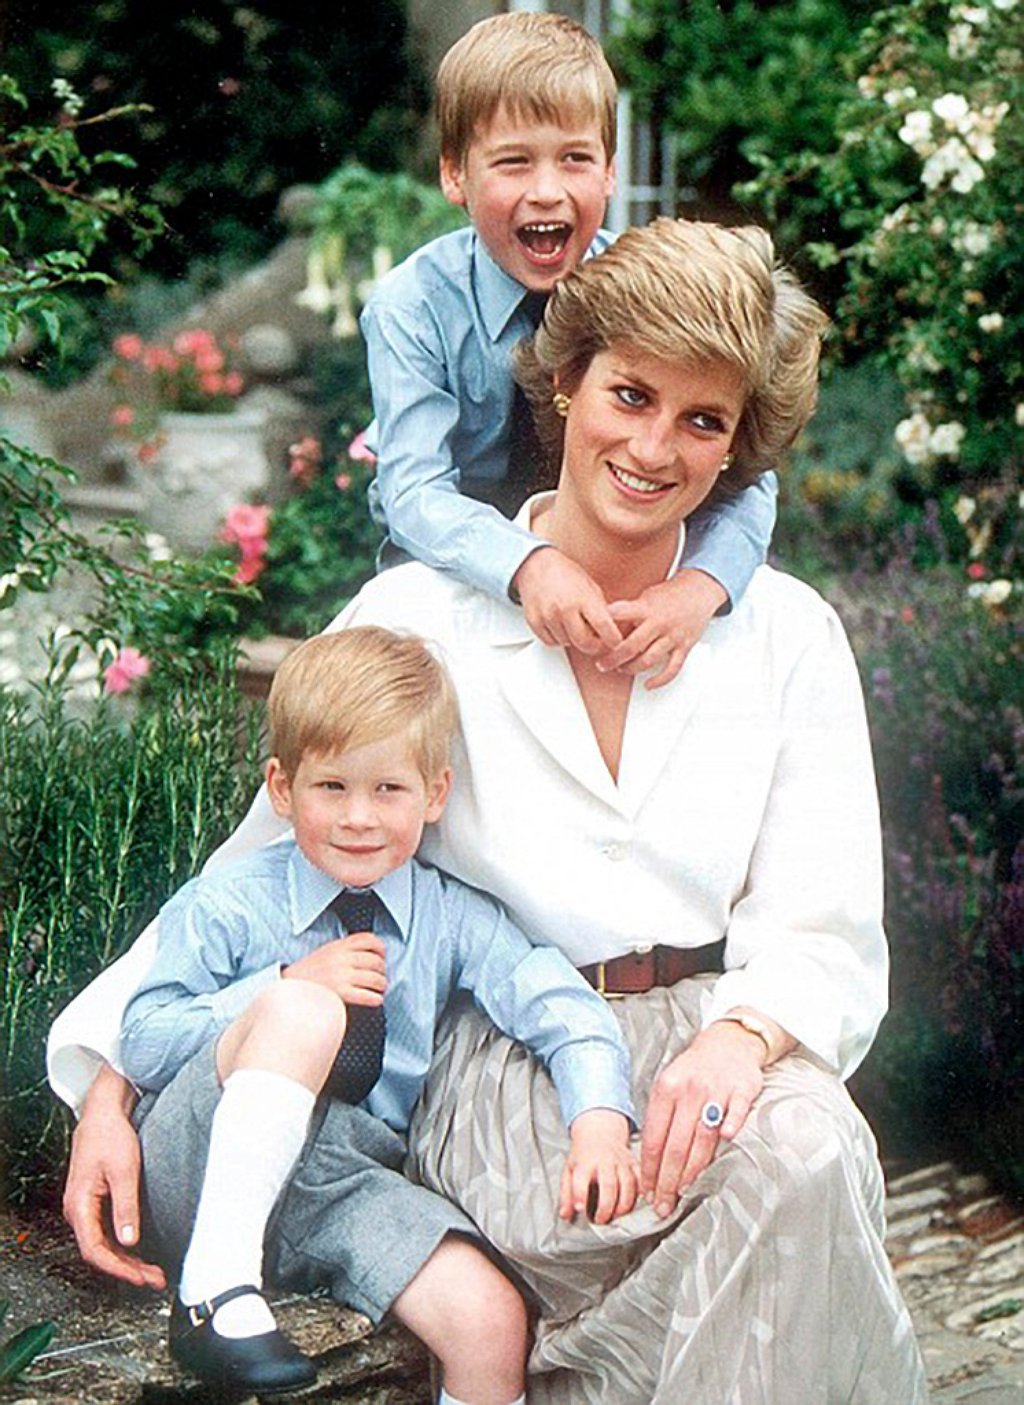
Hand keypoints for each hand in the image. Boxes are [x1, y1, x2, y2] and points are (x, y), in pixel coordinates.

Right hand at [62, 1064, 165, 1289]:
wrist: (103, 1112)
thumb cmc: (110, 1136)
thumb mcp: (124, 1170)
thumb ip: (126, 1207)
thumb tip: (130, 1241)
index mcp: (79, 1205)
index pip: (95, 1250)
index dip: (118, 1268)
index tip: (140, 1278)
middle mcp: (77, 1210)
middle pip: (100, 1251)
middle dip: (127, 1268)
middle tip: (154, 1279)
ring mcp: (84, 1207)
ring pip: (103, 1244)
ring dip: (127, 1259)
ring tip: (152, 1272)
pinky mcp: (94, 1202)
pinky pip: (105, 1232)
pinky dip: (123, 1245)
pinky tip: (140, 1252)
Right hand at [283, 932, 386, 1005]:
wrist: (287, 990)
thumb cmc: (307, 975)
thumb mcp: (324, 953)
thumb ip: (343, 950)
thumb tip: (367, 953)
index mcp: (338, 946)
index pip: (369, 939)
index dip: (381, 948)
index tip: (382, 956)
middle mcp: (341, 958)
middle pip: (375, 961)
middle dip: (382, 971)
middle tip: (380, 978)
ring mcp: (341, 975)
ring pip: (375, 978)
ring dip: (381, 986)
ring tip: (379, 990)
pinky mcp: (341, 993)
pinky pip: (367, 995)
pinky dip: (375, 999)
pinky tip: (376, 1000)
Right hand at [512, 547, 622, 654]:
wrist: (537, 565)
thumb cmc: (566, 575)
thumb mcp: (591, 588)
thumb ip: (601, 610)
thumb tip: (611, 632)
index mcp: (583, 598)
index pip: (604, 626)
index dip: (613, 638)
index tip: (615, 640)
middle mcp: (565, 608)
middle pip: (584, 643)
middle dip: (593, 645)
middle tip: (595, 641)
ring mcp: (548, 616)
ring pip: (566, 644)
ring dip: (572, 639)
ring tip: (572, 623)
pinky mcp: (534, 621)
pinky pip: (550, 642)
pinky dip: (557, 638)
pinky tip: (559, 624)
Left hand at [559, 1109, 637, 1224]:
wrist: (600, 1131)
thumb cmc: (584, 1155)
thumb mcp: (569, 1170)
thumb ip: (566, 1194)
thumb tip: (565, 1215)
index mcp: (585, 1163)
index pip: (581, 1180)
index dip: (580, 1196)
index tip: (580, 1209)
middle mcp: (604, 1161)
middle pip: (609, 1186)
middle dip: (606, 1208)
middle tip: (600, 1220)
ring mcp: (621, 1162)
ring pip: (628, 1185)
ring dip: (623, 1206)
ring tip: (615, 1216)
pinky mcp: (633, 1163)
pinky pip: (641, 1180)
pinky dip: (640, 1195)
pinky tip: (633, 1204)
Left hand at [600, 569, 727, 689]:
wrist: (699, 591)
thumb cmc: (671, 594)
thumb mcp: (647, 596)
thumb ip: (630, 611)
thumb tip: (608, 624)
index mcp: (648, 608)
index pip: (622, 614)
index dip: (607, 623)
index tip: (593, 634)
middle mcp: (660, 623)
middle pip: (632, 646)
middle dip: (613, 658)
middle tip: (602, 664)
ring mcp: (673, 636)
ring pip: (648, 660)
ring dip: (631, 668)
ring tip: (620, 669)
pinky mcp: (684, 647)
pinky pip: (672, 669)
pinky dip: (659, 680)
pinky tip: (647, 684)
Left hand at [640, 1022, 765, 1218]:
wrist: (727, 1043)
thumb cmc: (694, 1072)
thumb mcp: (669, 1086)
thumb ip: (661, 1119)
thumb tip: (649, 1163)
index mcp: (666, 1089)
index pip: (654, 1138)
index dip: (649, 1169)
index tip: (647, 1192)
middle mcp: (688, 1090)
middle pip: (675, 1144)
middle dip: (667, 1179)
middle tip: (663, 1204)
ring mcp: (716, 1089)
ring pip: (702, 1136)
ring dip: (692, 1168)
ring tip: (683, 1192)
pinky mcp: (742, 1089)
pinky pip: (736, 1111)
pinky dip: (730, 1126)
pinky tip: (726, 1142)